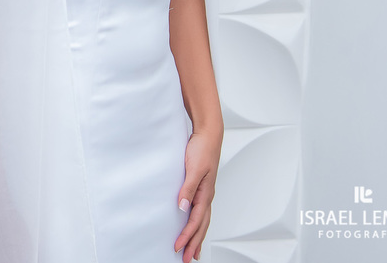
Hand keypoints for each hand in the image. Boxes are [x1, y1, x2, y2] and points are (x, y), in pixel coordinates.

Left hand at [175, 128, 220, 261]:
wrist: (208, 134)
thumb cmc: (202, 149)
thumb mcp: (193, 168)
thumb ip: (187, 188)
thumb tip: (182, 208)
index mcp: (205, 194)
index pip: (195, 221)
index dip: (187, 236)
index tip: (177, 247)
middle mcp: (207, 196)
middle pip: (201, 226)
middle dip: (194, 244)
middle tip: (187, 259)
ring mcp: (205, 193)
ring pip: (203, 221)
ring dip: (198, 237)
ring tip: (193, 251)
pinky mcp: (201, 187)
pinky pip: (201, 211)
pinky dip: (198, 223)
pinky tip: (194, 226)